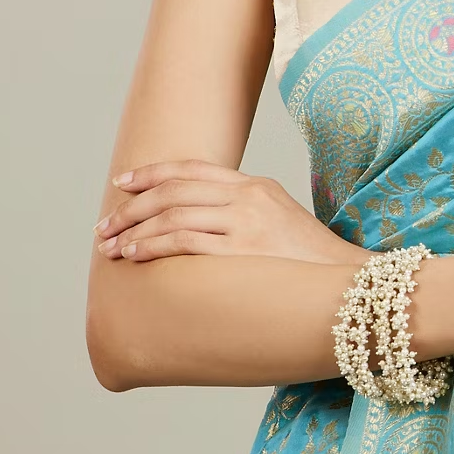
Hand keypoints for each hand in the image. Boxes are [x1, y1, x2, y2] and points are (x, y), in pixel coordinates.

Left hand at [93, 161, 354, 265]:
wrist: (348, 285)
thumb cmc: (309, 264)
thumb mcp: (280, 222)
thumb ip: (243, 213)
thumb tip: (198, 224)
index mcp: (256, 185)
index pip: (192, 169)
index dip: (151, 173)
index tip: (121, 183)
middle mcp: (249, 197)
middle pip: (174, 190)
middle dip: (131, 207)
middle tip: (105, 225)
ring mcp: (247, 223)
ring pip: (173, 215)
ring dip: (135, 230)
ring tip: (112, 247)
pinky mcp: (244, 253)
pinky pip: (185, 242)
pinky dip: (153, 246)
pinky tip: (135, 256)